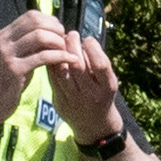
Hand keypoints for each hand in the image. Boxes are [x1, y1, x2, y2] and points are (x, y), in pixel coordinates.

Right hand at [0, 9, 77, 134]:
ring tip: (67, 51)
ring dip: (58, 42)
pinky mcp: (15, 69)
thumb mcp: (13, 57)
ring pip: (40, 36)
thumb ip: (27, 44)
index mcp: (4, 34)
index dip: (50, 20)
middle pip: (37, 22)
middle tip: (65, 41)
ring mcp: (8, 54)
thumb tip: (50, 32)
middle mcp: (4, 40)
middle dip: (56, 29)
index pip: (31, 15)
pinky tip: (69, 60)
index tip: (60, 32)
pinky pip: (43, 57)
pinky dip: (60, 56)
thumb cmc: (5, 82)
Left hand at [42, 29, 124, 144]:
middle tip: (71, 35)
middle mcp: (90, 95)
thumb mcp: (108, 81)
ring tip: (61, 42)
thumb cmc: (102, 95)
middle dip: (73, 45)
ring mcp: (73, 100)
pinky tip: (54, 55)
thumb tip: (83, 39)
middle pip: (78, 66)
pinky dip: (52, 63)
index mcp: (107, 87)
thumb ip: (98, 63)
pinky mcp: (59, 102)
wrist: (94, 126)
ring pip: (61, 71)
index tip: (88, 39)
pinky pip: (52, 78)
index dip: (93, 48)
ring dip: (59, 53)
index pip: (100, 64)